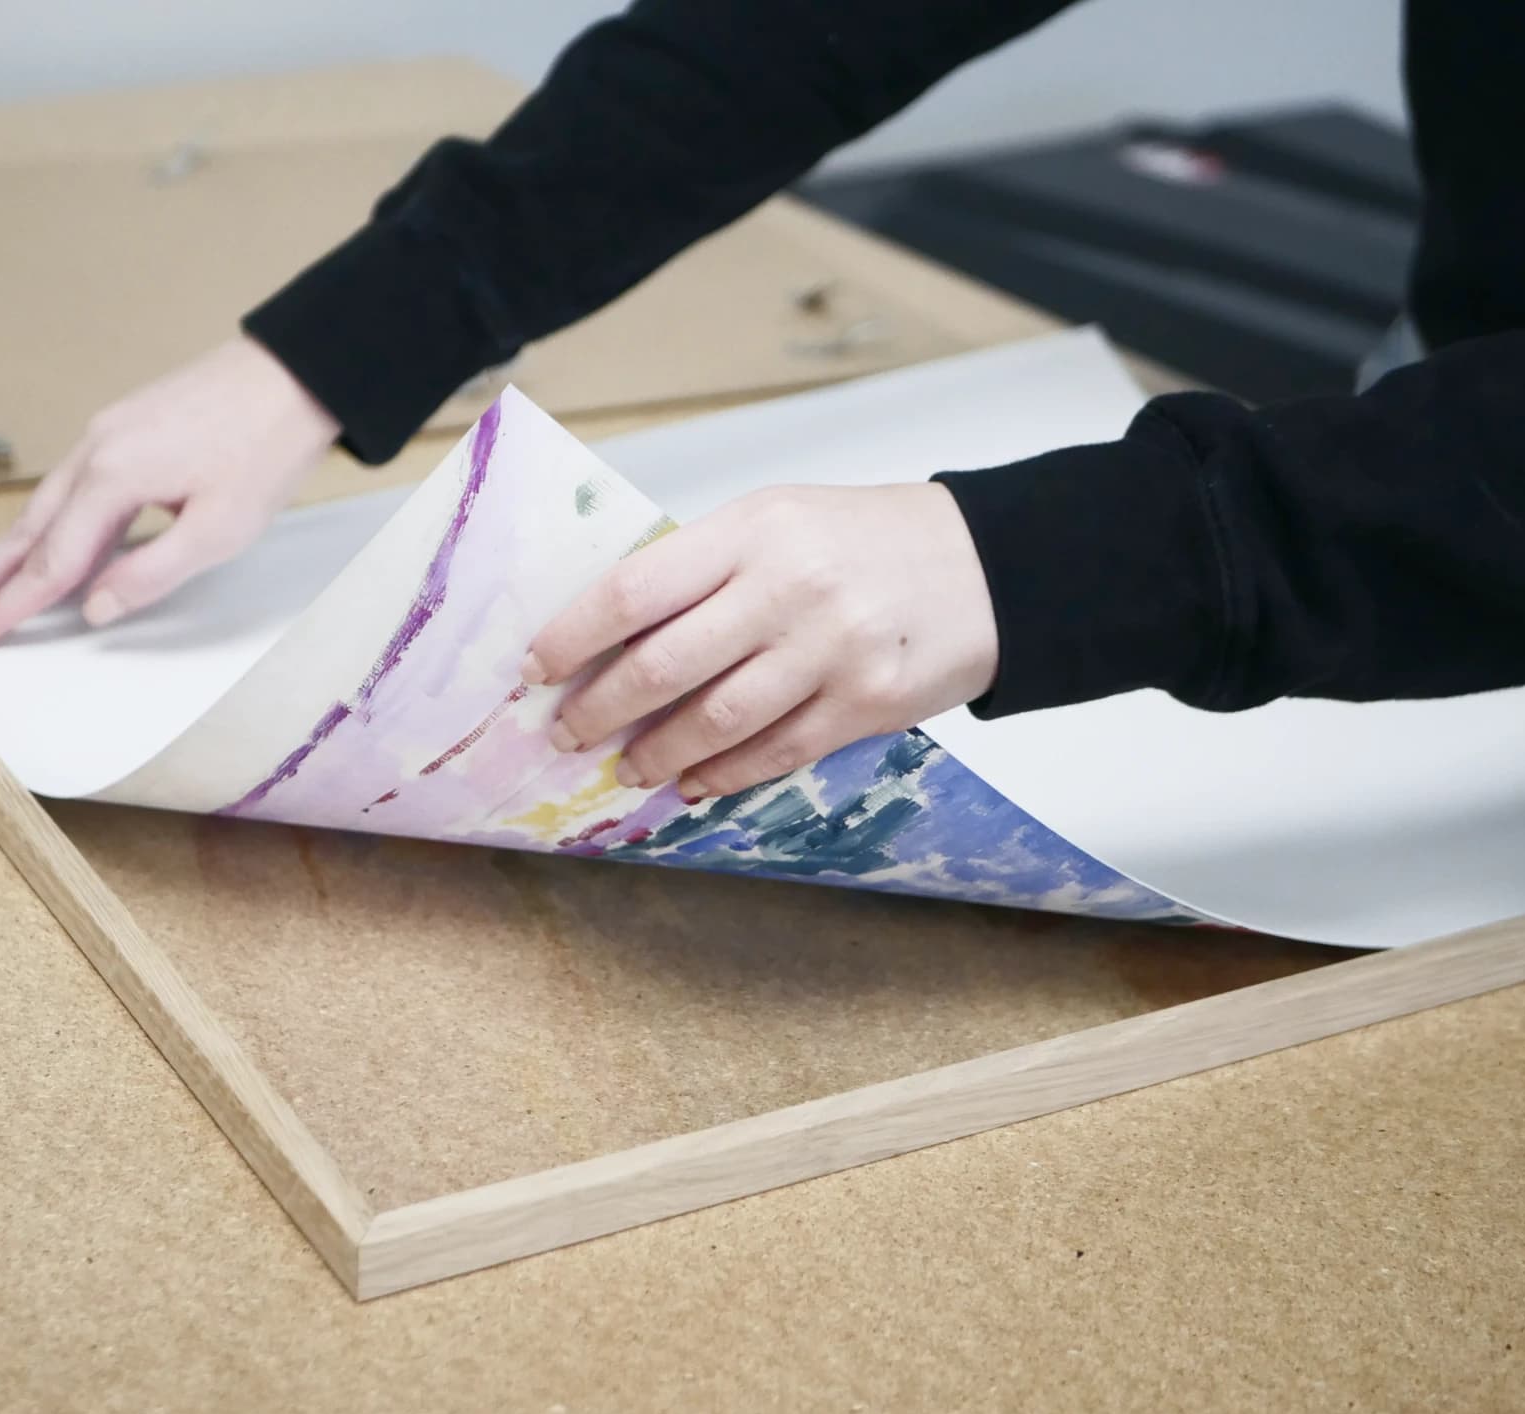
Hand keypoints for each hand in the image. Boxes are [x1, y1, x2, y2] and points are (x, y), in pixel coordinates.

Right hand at [0, 336, 340, 646]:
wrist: (296, 373)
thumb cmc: (267, 447)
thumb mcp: (220, 529)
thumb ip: (151, 574)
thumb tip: (93, 609)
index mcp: (113, 477)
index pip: (49, 563)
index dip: (8, 609)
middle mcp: (95, 451)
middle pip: (24, 531)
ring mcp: (106, 434)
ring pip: (44, 506)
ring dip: (7, 551)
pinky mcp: (124, 428)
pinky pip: (71, 486)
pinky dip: (47, 522)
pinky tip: (44, 545)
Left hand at [522, 482, 999, 797]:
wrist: (990, 566)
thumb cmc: (868, 539)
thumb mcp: (782, 520)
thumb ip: (708, 568)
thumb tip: (615, 634)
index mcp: (753, 530)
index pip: (635, 589)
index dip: (573, 637)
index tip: (535, 668)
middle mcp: (787, 588)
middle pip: (663, 666)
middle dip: (600, 709)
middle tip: (566, 733)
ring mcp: (830, 650)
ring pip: (716, 720)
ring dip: (659, 753)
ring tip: (627, 768)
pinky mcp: (867, 704)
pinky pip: (776, 752)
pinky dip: (725, 774)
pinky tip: (694, 782)